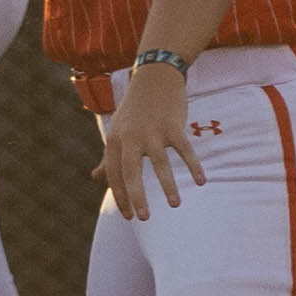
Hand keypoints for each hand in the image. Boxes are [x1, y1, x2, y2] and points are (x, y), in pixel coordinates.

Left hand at [99, 62, 203, 220]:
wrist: (154, 77)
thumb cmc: (134, 110)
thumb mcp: (117, 131)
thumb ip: (108, 157)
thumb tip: (95, 177)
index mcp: (115, 140)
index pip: (115, 175)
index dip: (121, 197)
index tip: (129, 216)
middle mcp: (131, 136)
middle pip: (131, 172)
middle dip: (136, 197)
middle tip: (142, 219)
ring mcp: (153, 130)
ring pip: (160, 163)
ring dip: (168, 186)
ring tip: (174, 204)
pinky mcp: (173, 125)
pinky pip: (184, 150)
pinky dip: (193, 166)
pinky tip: (201, 181)